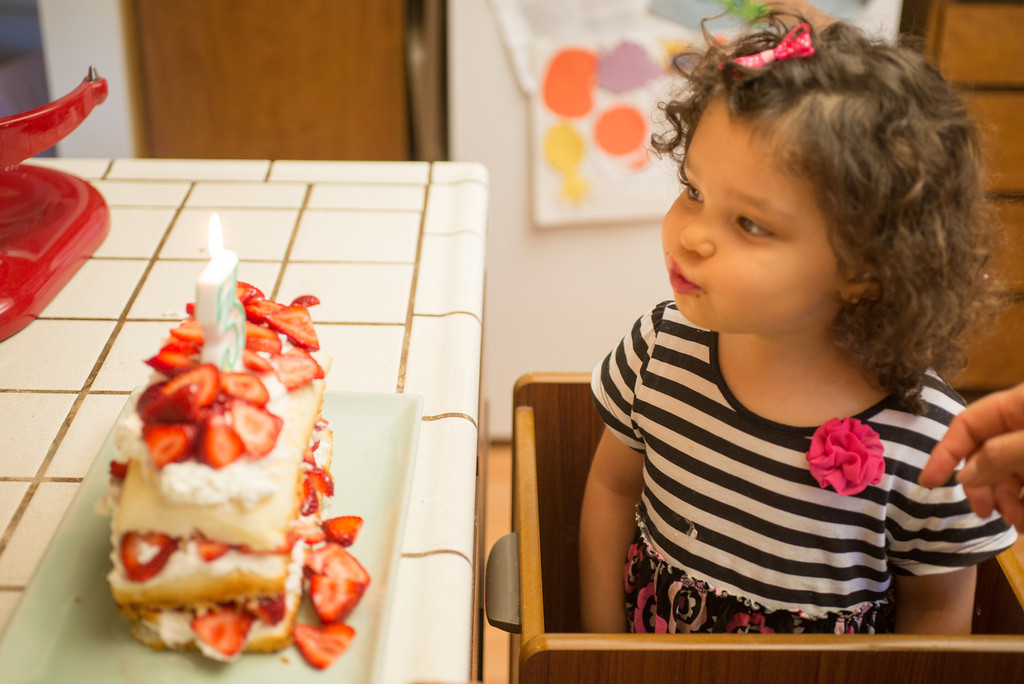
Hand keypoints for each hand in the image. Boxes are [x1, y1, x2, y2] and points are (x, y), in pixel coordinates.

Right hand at [920, 384, 1023, 530]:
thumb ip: (999, 455)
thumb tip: (965, 475)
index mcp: (1017, 405)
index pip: (967, 424)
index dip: (945, 453)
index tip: (928, 483)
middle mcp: (1022, 424)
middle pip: (986, 452)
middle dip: (982, 485)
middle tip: (983, 512)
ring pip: (1008, 473)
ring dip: (1006, 500)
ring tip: (1018, 522)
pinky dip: (1022, 503)